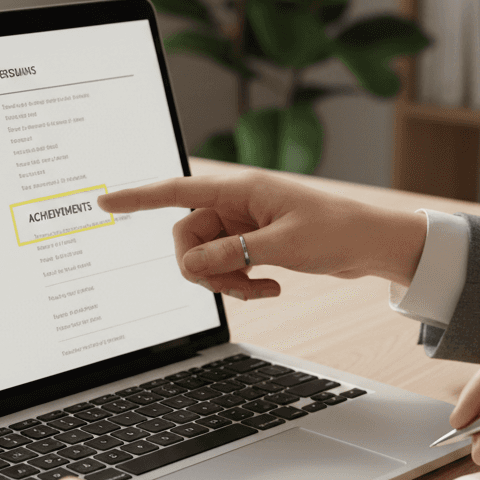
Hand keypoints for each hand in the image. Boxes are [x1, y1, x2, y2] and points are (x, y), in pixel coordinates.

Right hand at [97, 171, 425, 299]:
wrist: (372, 244)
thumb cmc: (337, 231)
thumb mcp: (282, 247)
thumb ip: (232, 254)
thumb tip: (191, 264)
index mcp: (241, 190)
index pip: (178, 191)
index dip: (139, 197)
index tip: (106, 201)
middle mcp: (237, 205)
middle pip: (187, 236)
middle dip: (203, 268)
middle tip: (234, 285)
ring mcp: (244, 226)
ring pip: (206, 258)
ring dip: (225, 281)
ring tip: (260, 289)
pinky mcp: (254, 245)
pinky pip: (227, 267)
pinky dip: (241, 284)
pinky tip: (270, 289)